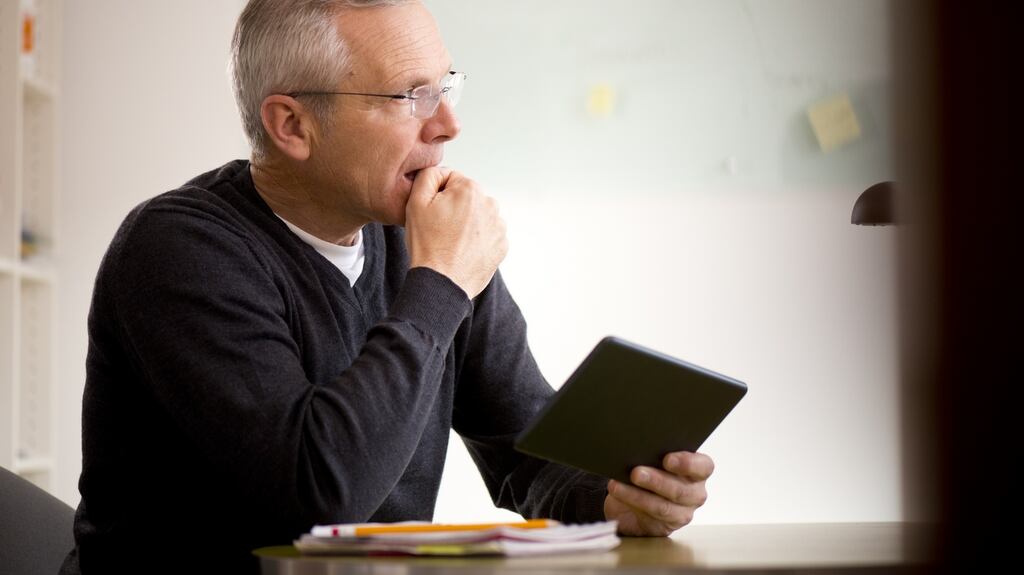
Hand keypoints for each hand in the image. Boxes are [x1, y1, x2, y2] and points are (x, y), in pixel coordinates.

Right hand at [404, 167, 507, 298]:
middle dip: (453, 209)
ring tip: (450, 242)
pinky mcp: (502, 245)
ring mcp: (499, 226)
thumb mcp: (416, 202)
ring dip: (465, 224)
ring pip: (477, 216)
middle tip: (439, 229)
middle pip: (466, 198)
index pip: (450, 180)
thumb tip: (440, 171)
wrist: (441, 283)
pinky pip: (486, 235)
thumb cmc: (427, 244)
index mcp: (470, 189)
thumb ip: (428, 175)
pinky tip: (462, 251)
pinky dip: (475, 240)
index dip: (436, 196)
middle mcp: (491, 204)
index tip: (431, 214)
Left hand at [603, 451, 712, 536]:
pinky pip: (648, 517)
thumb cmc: (649, 467)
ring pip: (663, 507)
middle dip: (656, 481)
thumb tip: (639, 447)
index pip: (703, 466)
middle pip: (681, 490)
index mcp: (699, 471)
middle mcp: (695, 493)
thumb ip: (654, 452)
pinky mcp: (664, 527)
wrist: (634, 494)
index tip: (667, 459)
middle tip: (635, 472)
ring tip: (618, 485)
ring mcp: (682, 513)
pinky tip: (618, 492)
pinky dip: (630, 503)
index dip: (688, 463)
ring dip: (638, 496)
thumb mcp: (654, 457)